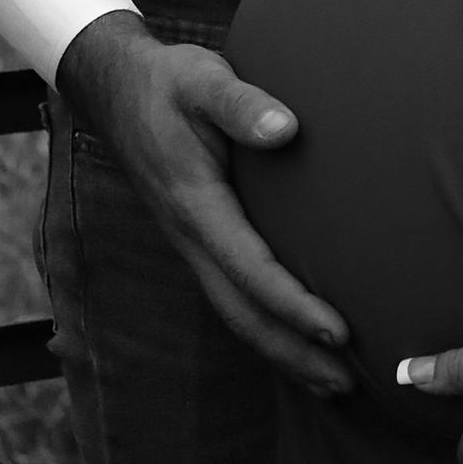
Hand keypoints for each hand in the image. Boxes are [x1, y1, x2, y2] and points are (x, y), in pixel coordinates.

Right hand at [56, 9, 352, 395]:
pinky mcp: (198, 237)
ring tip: (332, 380)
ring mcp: (190, 241)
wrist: (115, 86)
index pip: (250, 270)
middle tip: (347, 384)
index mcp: (194, 204)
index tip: (337, 331)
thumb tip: (286, 129)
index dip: (293, 305)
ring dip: (281, 349)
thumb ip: (242, 104)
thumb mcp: (202, 79)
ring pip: (235, 311)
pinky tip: (295, 337)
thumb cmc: (168, 81)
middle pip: (242, 313)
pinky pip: (232, 294)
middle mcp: (190, 235)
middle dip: (292, 352)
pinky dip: (266, 324)